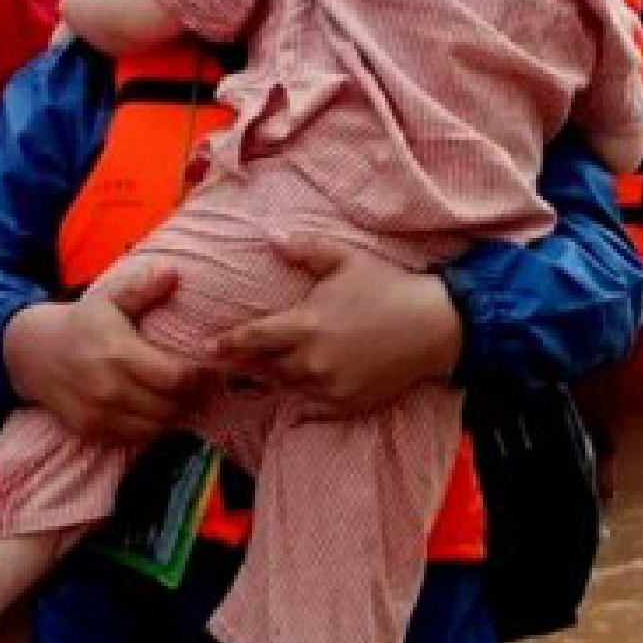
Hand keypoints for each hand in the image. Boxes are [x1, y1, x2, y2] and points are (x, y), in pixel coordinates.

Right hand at [3, 267, 201, 443]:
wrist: (32, 352)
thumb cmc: (81, 323)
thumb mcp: (109, 300)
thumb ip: (143, 290)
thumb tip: (173, 272)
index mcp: (120, 353)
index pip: (176, 379)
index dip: (196, 378)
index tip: (202, 371)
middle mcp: (110, 388)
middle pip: (169, 408)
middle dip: (188, 400)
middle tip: (195, 389)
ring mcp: (98, 413)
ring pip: (154, 428)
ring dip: (170, 417)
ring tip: (175, 401)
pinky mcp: (89, 430)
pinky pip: (132, 439)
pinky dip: (147, 430)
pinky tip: (151, 413)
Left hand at [211, 238, 461, 416]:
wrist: (434, 326)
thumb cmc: (387, 286)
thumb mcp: (345, 259)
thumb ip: (304, 250)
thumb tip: (270, 236)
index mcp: (305, 326)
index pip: (252, 339)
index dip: (227, 343)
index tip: (207, 347)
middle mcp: (311, 362)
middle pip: (263, 367)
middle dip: (243, 364)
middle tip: (218, 365)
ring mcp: (329, 387)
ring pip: (286, 387)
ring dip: (271, 379)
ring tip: (252, 376)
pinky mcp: (346, 404)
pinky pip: (310, 406)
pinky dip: (299, 399)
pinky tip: (292, 392)